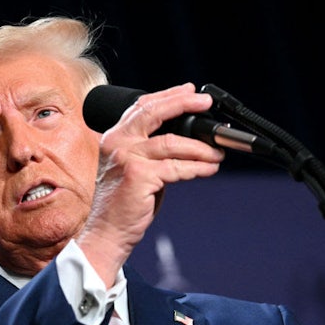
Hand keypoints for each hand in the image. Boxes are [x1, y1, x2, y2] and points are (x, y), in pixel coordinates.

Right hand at [77, 83, 224, 285]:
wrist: (107, 233)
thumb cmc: (124, 203)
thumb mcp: (134, 167)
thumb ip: (151, 148)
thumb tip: (188, 136)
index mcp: (114, 137)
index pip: (142, 106)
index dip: (169, 95)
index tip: (191, 91)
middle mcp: (116, 143)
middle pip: (154, 112)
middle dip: (184, 104)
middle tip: (205, 103)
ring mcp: (126, 159)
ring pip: (172, 142)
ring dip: (200, 147)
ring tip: (216, 153)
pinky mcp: (138, 176)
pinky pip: (176, 167)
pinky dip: (197, 168)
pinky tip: (209, 169)